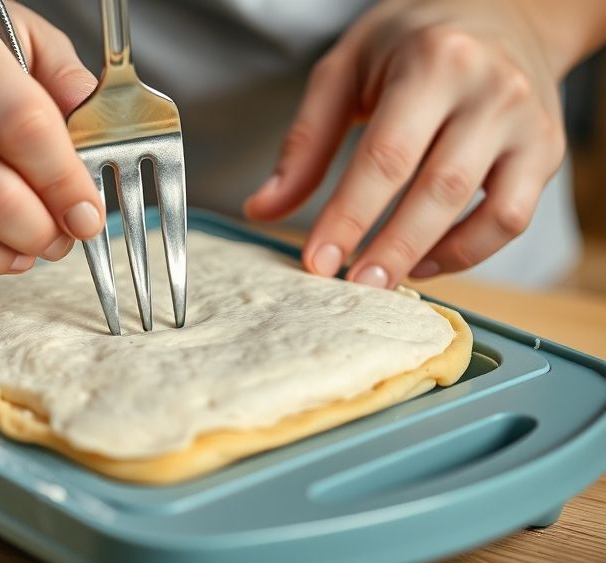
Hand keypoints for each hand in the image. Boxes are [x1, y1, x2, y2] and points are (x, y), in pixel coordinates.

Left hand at [244, 0, 567, 287]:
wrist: (502, 10)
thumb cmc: (412, 41)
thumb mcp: (346, 69)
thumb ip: (305, 142)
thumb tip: (263, 209)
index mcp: (434, 62)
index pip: (385, 156)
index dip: (349, 217)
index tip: (317, 262)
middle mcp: (491, 91)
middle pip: (439, 189)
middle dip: (391, 248)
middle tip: (353, 287)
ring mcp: (528, 123)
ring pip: (487, 211)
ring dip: (431, 256)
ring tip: (384, 281)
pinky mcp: (546, 151)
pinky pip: (513, 219)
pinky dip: (470, 252)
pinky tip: (426, 260)